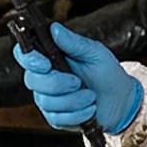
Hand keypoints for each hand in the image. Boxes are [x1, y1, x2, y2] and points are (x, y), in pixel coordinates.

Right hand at [14, 22, 142, 132]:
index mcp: (50, 58)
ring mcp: (48, 99)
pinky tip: (89, 110)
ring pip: (46, 101)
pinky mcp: (56, 118)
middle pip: (33, 81)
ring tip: (90, 96)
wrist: (121, 99)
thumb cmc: (107, 73)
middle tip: (78, 82)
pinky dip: (77, 114)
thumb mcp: (94, 52)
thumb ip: (73, 42)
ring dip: (72, 100)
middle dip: (56, 83)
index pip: (24, 55)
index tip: (45, 64)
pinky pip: (57, 118)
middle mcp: (44, 78)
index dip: (29, 59)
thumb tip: (54, 28)